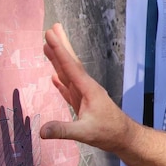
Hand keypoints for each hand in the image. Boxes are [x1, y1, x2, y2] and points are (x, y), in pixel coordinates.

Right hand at [39, 23, 135, 152]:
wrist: (124, 138)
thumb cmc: (108, 133)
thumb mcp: (85, 133)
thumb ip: (63, 130)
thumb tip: (41, 131)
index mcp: (88, 89)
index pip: (70, 66)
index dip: (59, 50)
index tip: (49, 34)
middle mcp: (86, 88)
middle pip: (71, 63)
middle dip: (61, 45)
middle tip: (52, 27)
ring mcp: (84, 95)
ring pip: (68, 73)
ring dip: (58, 59)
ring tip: (48, 45)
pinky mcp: (83, 103)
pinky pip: (68, 88)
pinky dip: (60, 81)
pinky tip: (54, 76)